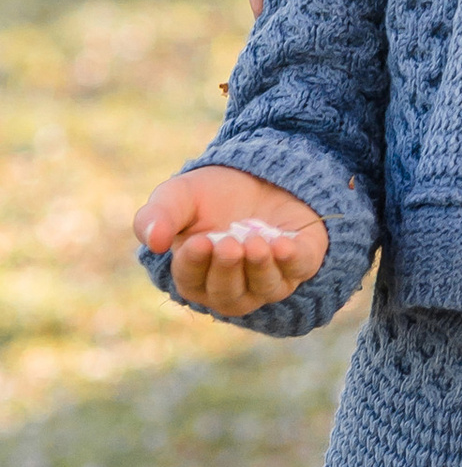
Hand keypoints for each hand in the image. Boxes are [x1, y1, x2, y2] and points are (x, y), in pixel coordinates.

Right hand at [134, 166, 327, 318]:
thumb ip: (158, 216)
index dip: (195, 265)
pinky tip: (282, 245)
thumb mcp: (178, 196)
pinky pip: (298, 270)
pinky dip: (292, 261)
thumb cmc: (210, 195)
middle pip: (227, 294)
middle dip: (227, 270)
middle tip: (228, 244)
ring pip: (263, 289)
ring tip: (254, 243)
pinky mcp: (301, 260)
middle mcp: (232, 286)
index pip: (191, 281)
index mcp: (196, 275)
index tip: (199, 242)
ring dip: (259, 268)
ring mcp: (268, 277)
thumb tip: (155, 240)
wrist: (255, 172)